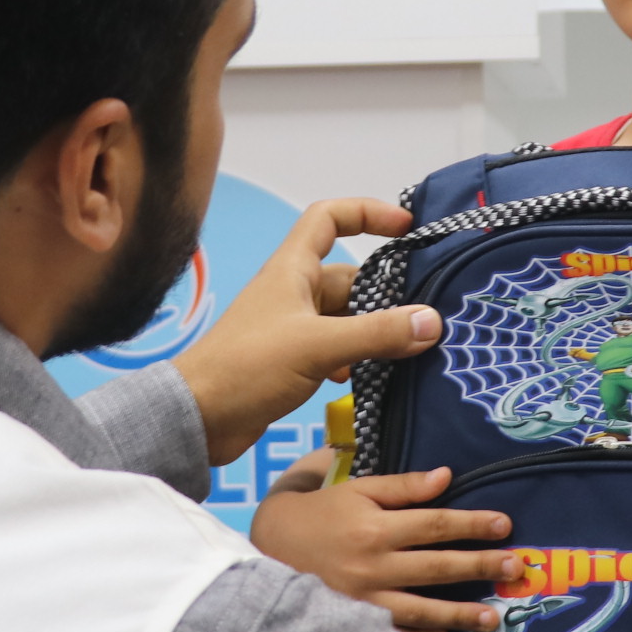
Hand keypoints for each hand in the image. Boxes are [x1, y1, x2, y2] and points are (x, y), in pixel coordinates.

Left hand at [174, 200, 444, 465]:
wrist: (199, 419)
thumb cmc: (248, 367)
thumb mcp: (318, 346)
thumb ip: (375, 333)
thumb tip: (431, 321)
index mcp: (293, 269)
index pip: (329, 218)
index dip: (367, 213)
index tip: (407, 227)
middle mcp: (294, 292)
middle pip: (351, 278)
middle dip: (388, 294)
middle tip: (428, 316)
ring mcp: (293, 329)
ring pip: (347, 319)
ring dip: (376, 332)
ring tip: (412, 350)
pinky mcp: (292, 363)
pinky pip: (337, 351)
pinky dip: (357, 361)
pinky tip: (369, 381)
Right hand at [251, 452, 519, 631]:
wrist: (272, 546)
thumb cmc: (322, 513)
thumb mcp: (358, 490)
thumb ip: (403, 487)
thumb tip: (447, 477)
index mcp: (374, 527)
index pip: (434, 525)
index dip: (471, 524)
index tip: (504, 524)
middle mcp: (372, 565)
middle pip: (436, 568)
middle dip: (479, 566)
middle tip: (514, 567)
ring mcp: (363, 599)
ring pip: (420, 609)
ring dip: (459, 614)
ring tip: (493, 618)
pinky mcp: (352, 622)